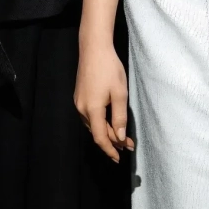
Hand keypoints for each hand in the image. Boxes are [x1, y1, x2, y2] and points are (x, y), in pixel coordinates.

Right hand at [74, 40, 134, 163]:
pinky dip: (101, 122)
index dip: (110, 150)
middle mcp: (82, 109)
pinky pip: (90, 116)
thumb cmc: (110, 68)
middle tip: (129, 145)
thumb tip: (120, 138)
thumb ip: (120, 117)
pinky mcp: (79, 96)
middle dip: (113, 141)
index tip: (119, 159)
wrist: (93, 48)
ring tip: (122, 136)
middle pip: (97, 132)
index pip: (101, 138)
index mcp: (92, 110)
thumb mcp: (120, 93)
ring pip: (93, 125)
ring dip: (107, 132)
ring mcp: (79, 102)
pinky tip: (110, 121)